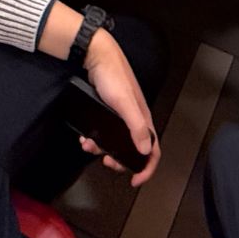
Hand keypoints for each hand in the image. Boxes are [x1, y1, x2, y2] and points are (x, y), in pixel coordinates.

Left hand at [78, 31, 160, 187]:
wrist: (96, 56)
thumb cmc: (112, 77)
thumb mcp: (124, 103)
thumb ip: (136, 126)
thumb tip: (146, 151)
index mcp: (143, 119)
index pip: (153, 150)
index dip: (147, 168)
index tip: (135, 181)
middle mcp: (134, 120)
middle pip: (134, 150)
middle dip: (120, 161)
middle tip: (107, 162)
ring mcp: (121, 116)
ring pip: (116, 142)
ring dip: (103, 149)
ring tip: (89, 146)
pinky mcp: (108, 111)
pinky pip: (104, 133)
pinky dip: (95, 139)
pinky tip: (85, 137)